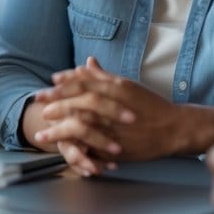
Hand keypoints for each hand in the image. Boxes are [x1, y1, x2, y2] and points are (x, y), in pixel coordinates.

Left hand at [32, 57, 191, 174]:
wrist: (173, 129)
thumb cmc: (151, 105)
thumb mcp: (127, 86)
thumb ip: (104, 76)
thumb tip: (85, 63)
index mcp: (116, 89)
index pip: (83, 84)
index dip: (63, 85)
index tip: (48, 86)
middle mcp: (114, 108)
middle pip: (78, 105)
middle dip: (56, 106)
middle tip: (40, 108)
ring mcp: (114, 129)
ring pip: (81, 128)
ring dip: (59, 130)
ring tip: (44, 133)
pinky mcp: (116, 148)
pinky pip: (92, 149)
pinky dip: (76, 149)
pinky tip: (63, 150)